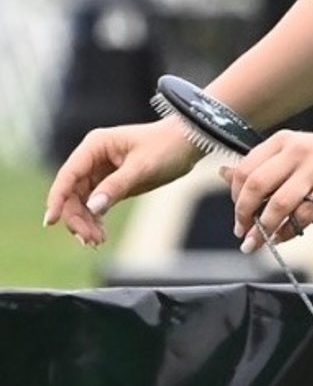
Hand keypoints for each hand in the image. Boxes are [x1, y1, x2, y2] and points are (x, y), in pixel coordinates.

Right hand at [44, 121, 200, 246]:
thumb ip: (116, 187)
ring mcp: (101, 170)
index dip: (57, 198)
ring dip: (85, 221)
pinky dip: (96, 219)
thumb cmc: (166, 148)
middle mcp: (93, 157)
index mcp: (94, 146)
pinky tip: (100, 235)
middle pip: (72, 191)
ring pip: (83, 200)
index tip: (51, 220)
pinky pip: (96, 203)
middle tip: (88, 241)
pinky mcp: (112, 182)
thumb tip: (93, 207)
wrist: (188, 143)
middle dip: (76, 216)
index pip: (68, 174)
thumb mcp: (142, 168)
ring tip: (96, 242)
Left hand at [224, 130, 312, 251]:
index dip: (235, 196)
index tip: (238, 215)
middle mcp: (294, 152)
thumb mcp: (296, 152)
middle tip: (243, 233)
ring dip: (264, 228)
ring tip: (258, 242)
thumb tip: (226, 177)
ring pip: (278, 204)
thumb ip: (265, 165)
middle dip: (244, 214)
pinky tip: (283, 238)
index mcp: (281, 142)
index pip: (245, 169)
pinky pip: (304, 215)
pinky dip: (289, 231)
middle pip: (256, 186)